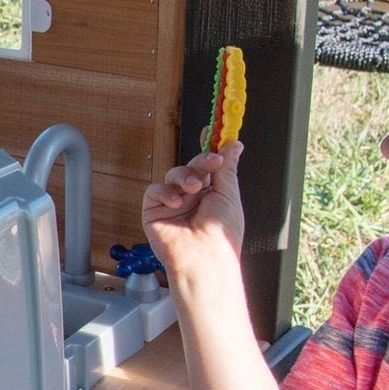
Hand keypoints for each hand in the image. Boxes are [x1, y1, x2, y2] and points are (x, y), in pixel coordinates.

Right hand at [141, 141, 244, 277]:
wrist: (205, 258)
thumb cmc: (221, 235)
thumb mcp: (229, 194)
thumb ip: (227, 167)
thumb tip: (233, 145)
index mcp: (211, 194)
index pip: (208, 165)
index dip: (209, 148)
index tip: (212, 131)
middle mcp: (192, 197)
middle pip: (191, 166)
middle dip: (201, 162)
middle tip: (211, 162)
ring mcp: (172, 204)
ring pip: (173, 174)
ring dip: (185, 176)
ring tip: (194, 189)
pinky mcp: (154, 211)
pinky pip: (155, 190)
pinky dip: (166, 192)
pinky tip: (177, 202)